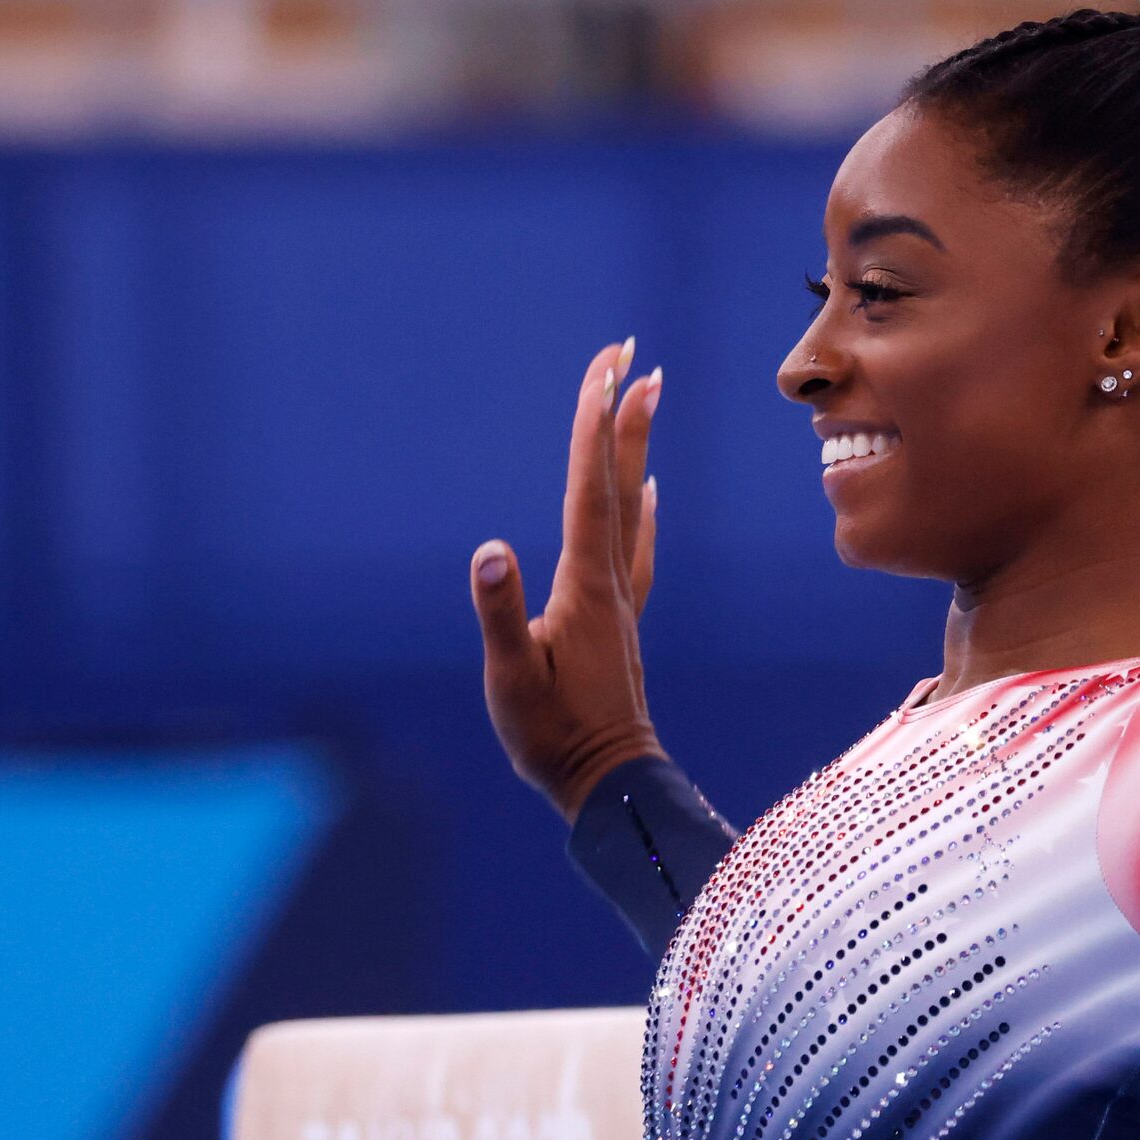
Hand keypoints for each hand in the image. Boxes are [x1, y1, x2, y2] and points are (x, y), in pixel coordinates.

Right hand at [470, 339, 667, 821]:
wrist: (611, 785)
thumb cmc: (554, 738)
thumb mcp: (513, 679)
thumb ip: (500, 615)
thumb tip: (490, 551)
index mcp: (584, 583)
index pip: (588, 485)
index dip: (594, 422)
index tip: (608, 365)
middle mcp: (610, 578)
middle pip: (618, 479)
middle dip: (623, 413)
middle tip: (634, 354)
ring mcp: (620, 596)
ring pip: (630, 502)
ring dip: (633, 446)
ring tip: (644, 396)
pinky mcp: (619, 618)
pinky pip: (634, 544)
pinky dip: (640, 506)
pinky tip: (649, 491)